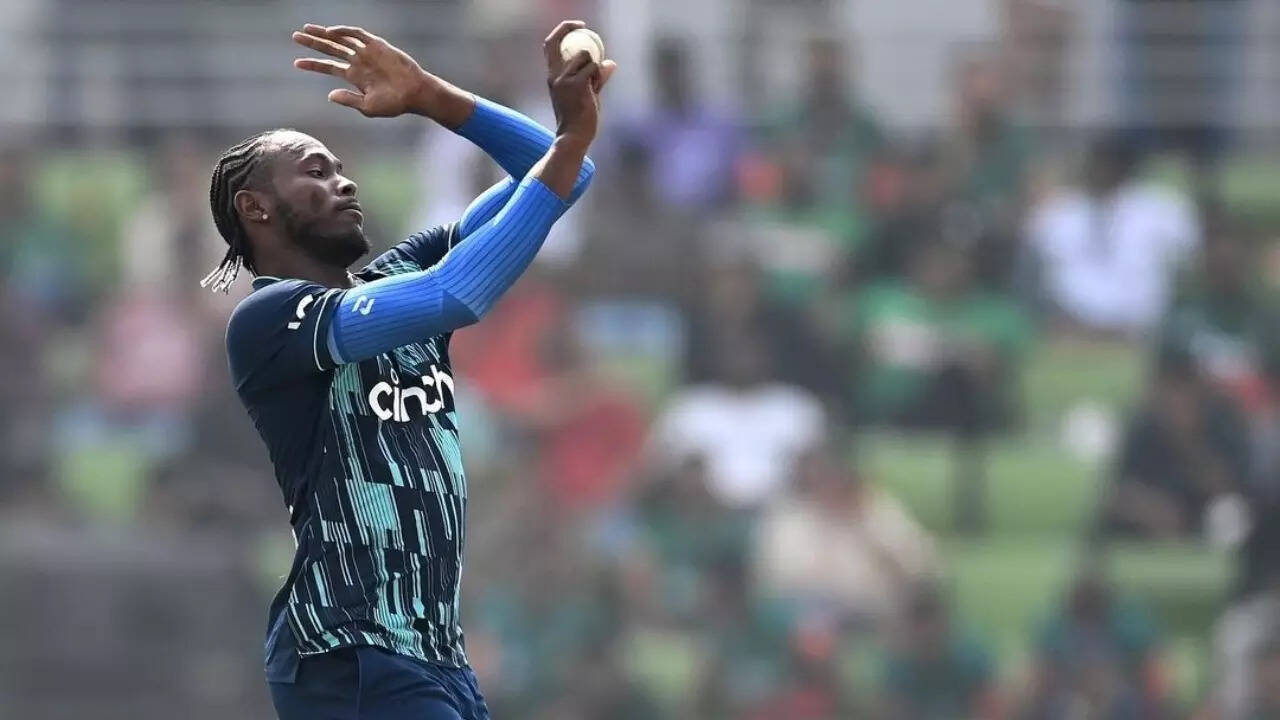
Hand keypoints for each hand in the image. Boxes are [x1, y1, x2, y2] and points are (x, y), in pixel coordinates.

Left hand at [292, 24, 433, 117]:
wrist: (414, 94)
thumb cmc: (394, 104)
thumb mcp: (367, 106)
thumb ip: (348, 100)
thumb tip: (329, 95)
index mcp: (354, 76)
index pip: (328, 67)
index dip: (312, 64)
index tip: (296, 63)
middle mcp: (358, 62)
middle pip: (331, 49)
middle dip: (313, 43)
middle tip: (295, 37)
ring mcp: (367, 52)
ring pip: (341, 39)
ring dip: (324, 34)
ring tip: (307, 30)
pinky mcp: (377, 45)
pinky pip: (357, 35)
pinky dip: (344, 32)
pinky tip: (331, 32)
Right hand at [542, 21, 617, 143]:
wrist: (574, 137)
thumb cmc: (579, 120)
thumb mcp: (587, 95)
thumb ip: (597, 79)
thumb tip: (611, 63)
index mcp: (553, 76)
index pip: (550, 46)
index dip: (561, 31)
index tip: (576, 27)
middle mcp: (555, 75)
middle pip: (557, 41)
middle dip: (568, 28)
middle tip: (584, 27)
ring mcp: (565, 79)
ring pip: (585, 55)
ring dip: (594, 65)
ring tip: (595, 84)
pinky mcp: (577, 84)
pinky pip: (593, 68)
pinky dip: (598, 74)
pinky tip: (596, 89)